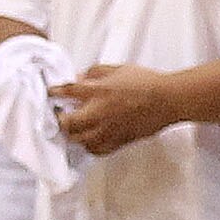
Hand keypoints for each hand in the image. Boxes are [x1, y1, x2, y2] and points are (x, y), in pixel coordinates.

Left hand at [50, 63, 177, 155]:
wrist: (168, 100)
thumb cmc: (147, 83)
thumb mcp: (119, 69)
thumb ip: (96, 73)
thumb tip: (81, 78)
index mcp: (99, 92)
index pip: (68, 92)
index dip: (55, 92)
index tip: (51, 93)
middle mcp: (100, 113)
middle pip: (68, 124)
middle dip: (61, 120)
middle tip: (61, 116)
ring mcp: (109, 130)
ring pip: (80, 140)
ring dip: (74, 135)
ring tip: (75, 129)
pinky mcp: (119, 140)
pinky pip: (97, 150)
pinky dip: (90, 146)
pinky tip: (92, 140)